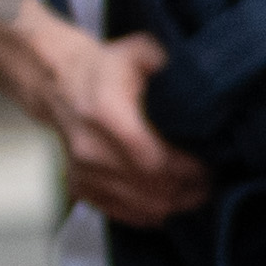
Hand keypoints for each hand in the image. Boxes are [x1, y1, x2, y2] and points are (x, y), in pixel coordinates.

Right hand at [30, 21, 209, 227]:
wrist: (57, 83)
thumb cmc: (102, 70)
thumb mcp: (134, 51)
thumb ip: (163, 60)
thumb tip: (193, 72)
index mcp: (107, 113)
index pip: (152, 156)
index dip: (184, 169)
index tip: (207, 168)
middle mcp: (92, 147)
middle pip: (148, 186)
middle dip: (184, 191)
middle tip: (208, 186)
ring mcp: (84, 170)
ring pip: (136, 204)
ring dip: (170, 206)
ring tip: (194, 198)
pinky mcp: (80, 185)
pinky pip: (117, 211)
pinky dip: (145, 214)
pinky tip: (166, 208)